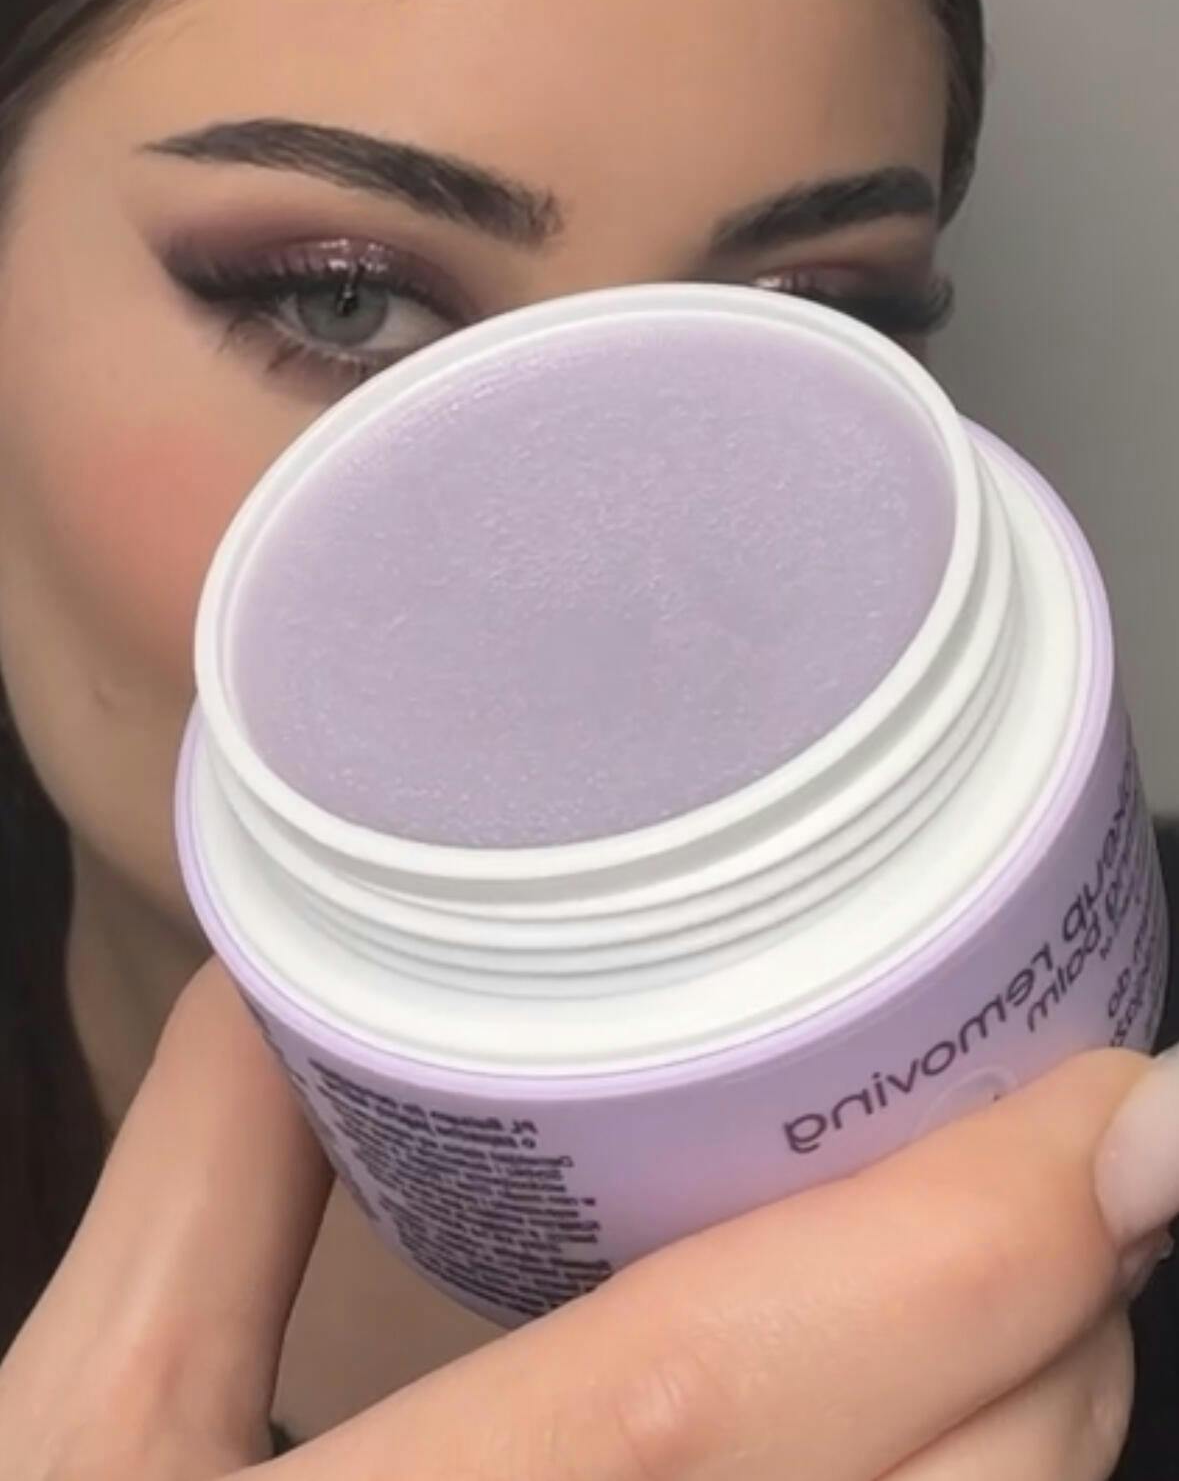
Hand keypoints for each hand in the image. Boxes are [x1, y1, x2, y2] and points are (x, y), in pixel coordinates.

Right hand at [2, 960, 1167, 1478]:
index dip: (945, 1253)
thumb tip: (310, 955)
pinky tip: (966, 1417)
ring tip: (1054, 1257)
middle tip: (1099, 1134)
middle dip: (1061, 1321)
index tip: (1125, 1103)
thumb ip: (204, 1162)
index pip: (693, 1400)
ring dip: (1055, 1424)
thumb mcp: (85, 1416)